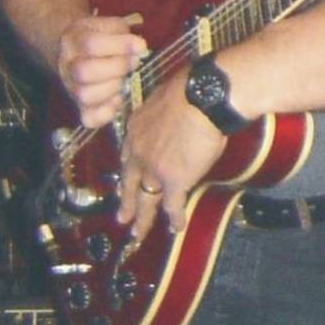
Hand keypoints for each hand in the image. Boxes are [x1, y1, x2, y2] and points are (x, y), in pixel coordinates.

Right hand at [54, 10, 146, 129]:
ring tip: (124, 79)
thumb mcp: (106, 25)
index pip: (91, 44)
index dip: (119, 45)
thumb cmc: (97, 37)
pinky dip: (107, 112)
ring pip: (86, 95)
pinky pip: (89, 118)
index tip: (140, 46)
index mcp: (72, 40)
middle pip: (85, 72)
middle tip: (133, 62)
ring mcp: (71, 88)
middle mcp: (67, 66)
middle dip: (117, 67)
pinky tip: (118, 99)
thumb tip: (139, 47)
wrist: (73, 51)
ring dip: (113, 88)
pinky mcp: (80, 107)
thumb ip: (121, 32)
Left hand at [114, 69, 228, 239]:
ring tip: (138, 234)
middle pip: (128, 183)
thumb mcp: (168, 100)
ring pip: (145, 199)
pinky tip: (176, 228)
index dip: (129, 171)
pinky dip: (175, 219)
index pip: (128, 156)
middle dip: (125, 202)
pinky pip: (172, 205)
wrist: (202, 97)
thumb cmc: (193, 90)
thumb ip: (167, 116)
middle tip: (121, 219)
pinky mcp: (174, 180)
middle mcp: (139, 151)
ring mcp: (154, 168)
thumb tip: (181, 115)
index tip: (127, 180)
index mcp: (137, 129)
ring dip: (142, 219)